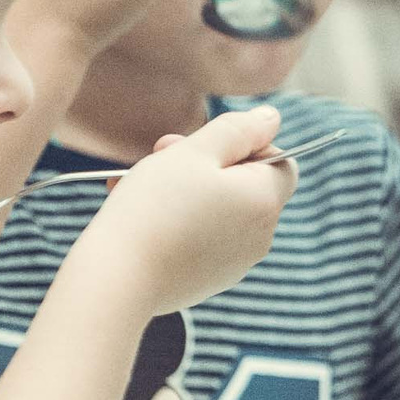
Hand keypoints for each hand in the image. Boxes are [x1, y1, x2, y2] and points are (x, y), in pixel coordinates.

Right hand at [88, 105, 293, 315]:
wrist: (118, 279)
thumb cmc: (155, 209)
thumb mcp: (195, 152)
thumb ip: (238, 130)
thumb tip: (272, 118)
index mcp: (264, 201)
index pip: (281, 160)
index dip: (246, 143)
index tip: (205, 144)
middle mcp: (260, 237)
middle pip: (245, 184)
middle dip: (206, 163)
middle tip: (161, 152)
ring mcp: (235, 263)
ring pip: (219, 210)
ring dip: (186, 189)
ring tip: (140, 184)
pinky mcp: (208, 281)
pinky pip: (202, 238)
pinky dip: (179, 221)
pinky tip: (140, 214)